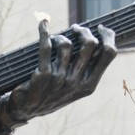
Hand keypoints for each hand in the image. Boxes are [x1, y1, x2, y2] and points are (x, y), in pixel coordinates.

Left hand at [0, 20, 116, 132]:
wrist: (25, 110)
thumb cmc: (51, 95)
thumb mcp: (73, 88)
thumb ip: (85, 70)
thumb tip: (95, 40)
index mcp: (88, 85)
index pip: (108, 54)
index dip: (108, 36)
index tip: (101, 27)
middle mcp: (76, 82)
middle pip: (90, 44)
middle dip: (84, 31)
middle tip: (76, 29)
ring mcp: (60, 79)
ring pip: (67, 44)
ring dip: (61, 36)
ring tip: (55, 38)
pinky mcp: (43, 75)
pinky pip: (46, 47)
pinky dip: (44, 32)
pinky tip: (43, 24)